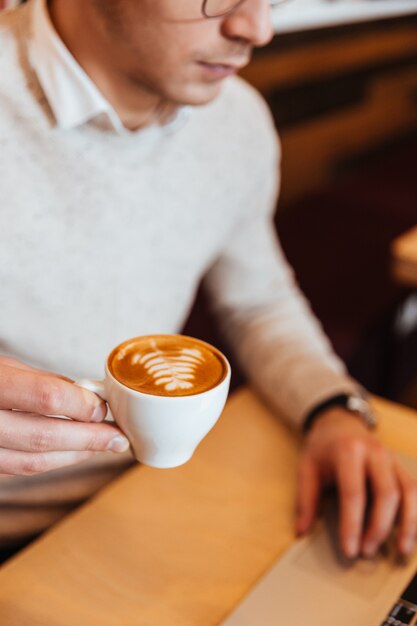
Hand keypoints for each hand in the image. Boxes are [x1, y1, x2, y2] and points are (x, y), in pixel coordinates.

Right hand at [0, 356, 129, 475]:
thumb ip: (46, 382)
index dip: (81, 405)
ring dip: (75, 455)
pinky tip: (74, 453)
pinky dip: (53, 461)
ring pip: (33, 461)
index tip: (102, 408)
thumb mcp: (8, 367)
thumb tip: (89, 397)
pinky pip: (21, 470)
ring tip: (103, 446)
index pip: (47, 398)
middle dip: (89, 439)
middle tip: (119, 438)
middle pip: (43, 436)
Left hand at [296, 407, 416, 558]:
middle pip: (386, 494)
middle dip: (378, 528)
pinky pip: (415, 491)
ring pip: (409, 493)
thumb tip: (302, 531)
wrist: (338, 423)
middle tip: (366, 552)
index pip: (353, 493)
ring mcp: (391, 459)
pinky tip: (409, 534)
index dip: (352, 525)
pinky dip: (415, 514)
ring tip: (399, 550)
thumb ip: (305, 500)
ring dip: (407, 525)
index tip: (349, 550)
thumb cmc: (322, 448)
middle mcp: (375, 453)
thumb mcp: (306, 468)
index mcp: (348, 451)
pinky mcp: (400, 467)